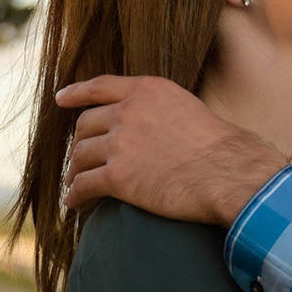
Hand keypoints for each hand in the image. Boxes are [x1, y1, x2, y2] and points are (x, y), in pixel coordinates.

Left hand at [56, 75, 286, 224]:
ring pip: (80, 156)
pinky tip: (73, 204)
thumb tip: (155, 131)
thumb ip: (163, 113)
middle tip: (80, 157)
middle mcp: (128, 112)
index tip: (61, 100)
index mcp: (148, 91)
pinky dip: (75, 195)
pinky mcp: (117, 177)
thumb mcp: (192, 110)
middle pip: (85, 125)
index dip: (76, 94)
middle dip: (80, 142)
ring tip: (75, 183)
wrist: (230, 174)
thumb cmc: (226, 149)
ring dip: (74, 171)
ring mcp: (120, 144)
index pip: (100, 87)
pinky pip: (84, 185)